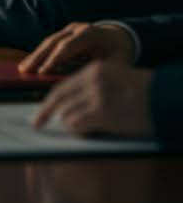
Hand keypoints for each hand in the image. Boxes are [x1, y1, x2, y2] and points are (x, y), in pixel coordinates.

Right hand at [18, 21, 134, 74]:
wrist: (121, 38)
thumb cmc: (119, 54)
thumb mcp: (114, 65)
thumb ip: (97, 72)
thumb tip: (79, 84)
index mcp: (91, 34)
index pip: (67, 46)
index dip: (53, 60)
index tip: (42, 73)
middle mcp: (78, 28)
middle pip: (53, 42)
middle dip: (38, 57)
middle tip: (25, 70)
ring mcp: (70, 29)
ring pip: (48, 42)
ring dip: (35, 55)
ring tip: (23, 68)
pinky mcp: (65, 34)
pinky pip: (50, 44)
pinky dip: (40, 54)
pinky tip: (31, 64)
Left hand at [32, 62, 154, 137]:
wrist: (166, 99)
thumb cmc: (144, 94)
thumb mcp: (116, 80)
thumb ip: (92, 88)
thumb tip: (67, 106)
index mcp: (94, 70)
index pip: (62, 86)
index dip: (49, 101)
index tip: (40, 111)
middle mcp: (92, 80)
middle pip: (58, 99)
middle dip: (45, 113)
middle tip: (37, 123)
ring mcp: (96, 96)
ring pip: (67, 114)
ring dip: (71, 125)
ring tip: (85, 127)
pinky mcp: (102, 112)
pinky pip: (78, 125)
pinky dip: (79, 131)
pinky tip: (88, 131)